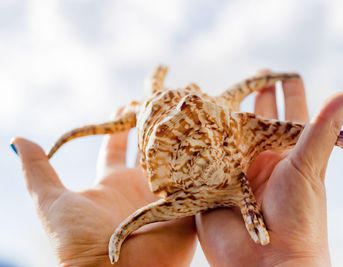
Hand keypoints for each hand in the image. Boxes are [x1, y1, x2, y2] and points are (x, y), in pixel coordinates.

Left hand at [12, 110, 196, 266]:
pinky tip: (207, 140)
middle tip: (159, 103)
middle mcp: (140, 187)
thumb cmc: (79, 241)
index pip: (118, 148)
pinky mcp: (188, 209)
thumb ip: (37, 170)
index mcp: (113, 183)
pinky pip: (198, 181)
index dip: (119, 127)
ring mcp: (166, 197)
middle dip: (153, 128)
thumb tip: (17, 140)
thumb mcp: (51, 200)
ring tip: (185, 113)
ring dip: (179, 140)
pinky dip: (202, 163)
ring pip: (175, 161)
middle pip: (148, 150)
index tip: (125, 105)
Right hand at [196, 71, 342, 265]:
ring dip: (223, 117)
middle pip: (256, 121)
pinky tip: (189, 127)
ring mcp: (234, 173)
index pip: (286, 114)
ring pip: (227, 137)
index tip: (282, 73)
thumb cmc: (298, 217)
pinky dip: (196, 144)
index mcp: (285, 154)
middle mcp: (260, 160)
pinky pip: (201, 160)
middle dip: (256, 98)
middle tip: (254, 75)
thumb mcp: (310, 167)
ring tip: (216, 93)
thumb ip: (324, 128)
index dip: (285, 92)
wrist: (269, 265)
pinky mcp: (210, 186)